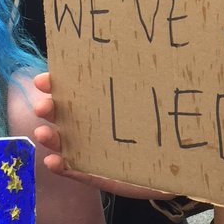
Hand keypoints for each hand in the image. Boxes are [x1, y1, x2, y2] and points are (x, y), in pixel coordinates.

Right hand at [33, 72, 176, 200]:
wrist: (180, 163)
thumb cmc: (168, 126)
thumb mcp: (160, 100)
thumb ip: (153, 82)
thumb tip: (159, 50)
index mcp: (103, 104)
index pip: (74, 91)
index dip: (56, 84)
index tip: (43, 80)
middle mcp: (94, 125)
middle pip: (64, 115)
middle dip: (49, 108)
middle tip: (43, 106)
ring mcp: (94, 150)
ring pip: (64, 143)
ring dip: (50, 138)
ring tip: (43, 134)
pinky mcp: (99, 174)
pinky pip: (76, 171)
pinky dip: (61, 167)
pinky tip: (52, 162)